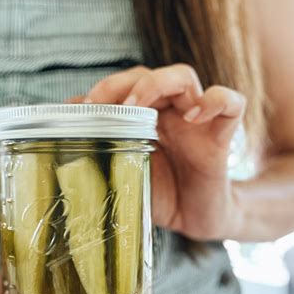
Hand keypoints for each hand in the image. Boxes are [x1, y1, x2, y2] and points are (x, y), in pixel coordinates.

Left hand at [73, 64, 245, 239]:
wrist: (196, 220)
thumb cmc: (161, 195)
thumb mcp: (124, 174)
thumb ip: (101, 154)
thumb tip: (62, 140)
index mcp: (145, 117)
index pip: (123, 85)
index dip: (101, 90)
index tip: (79, 110)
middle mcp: (169, 110)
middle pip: (148, 73)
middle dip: (119, 84)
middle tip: (98, 105)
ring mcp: (196, 119)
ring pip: (183, 75)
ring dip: (155, 84)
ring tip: (135, 108)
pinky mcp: (222, 134)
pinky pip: (230, 102)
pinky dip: (213, 102)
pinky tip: (192, 117)